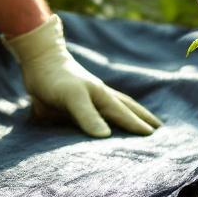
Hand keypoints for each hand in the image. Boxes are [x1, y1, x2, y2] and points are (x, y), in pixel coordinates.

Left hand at [0, 13, 162, 137]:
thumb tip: (106, 136)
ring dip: (127, 115)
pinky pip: (95, 111)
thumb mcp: (72, 97)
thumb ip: (87, 115)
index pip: (124, 115)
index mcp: (102, 97)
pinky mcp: (73, 101)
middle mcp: (98, 97)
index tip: (154, 135)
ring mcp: (87, 97)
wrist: (38, 60)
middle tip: (159, 128)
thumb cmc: (55, 78)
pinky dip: (105, 116)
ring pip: (113, 107)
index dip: (138, 126)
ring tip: (137, 122)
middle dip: (141, 117)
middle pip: (126, 107)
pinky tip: (101, 120)